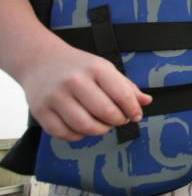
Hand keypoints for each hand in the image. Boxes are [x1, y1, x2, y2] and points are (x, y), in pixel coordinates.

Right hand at [20, 47, 151, 140]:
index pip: (122, 94)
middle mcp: (74, 81)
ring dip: (100, 130)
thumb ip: (126, 86)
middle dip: (118, 121)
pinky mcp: (40, 110)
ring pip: (85, 126)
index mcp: (95, 68)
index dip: (133, 110)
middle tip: (119, 120)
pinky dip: (78, 136)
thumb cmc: (78, 67)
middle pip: (105, 112)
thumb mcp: (105, 68)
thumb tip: (146, 101)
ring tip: (103, 124)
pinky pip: (64, 133)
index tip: (136, 115)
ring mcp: (55, 96)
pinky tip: (82, 127)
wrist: (41, 60)